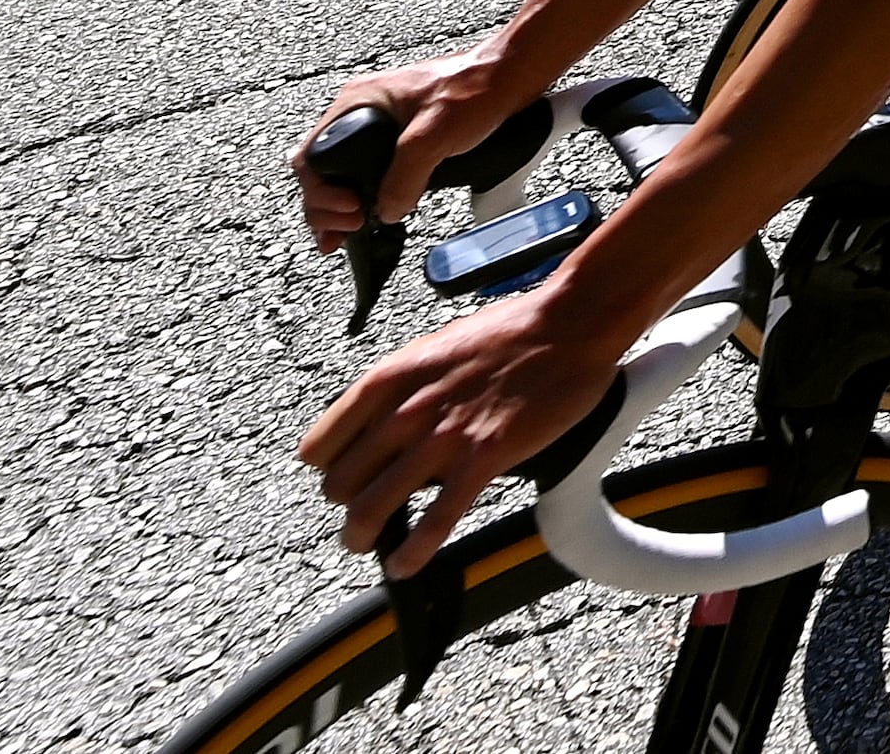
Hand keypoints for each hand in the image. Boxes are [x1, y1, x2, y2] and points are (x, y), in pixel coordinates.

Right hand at [299, 48, 519, 250]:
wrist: (511, 74)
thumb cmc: (476, 88)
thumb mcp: (435, 134)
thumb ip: (406, 174)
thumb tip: (385, 211)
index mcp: (358, 102)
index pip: (313, 156)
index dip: (320, 192)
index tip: (349, 211)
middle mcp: (361, 112)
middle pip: (322, 169)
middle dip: (325, 206)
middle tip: (348, 230)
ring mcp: (380, 126)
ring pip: (344, 173)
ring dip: (341, 206)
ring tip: (350, 233)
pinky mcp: (401, 139)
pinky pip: (370, 171)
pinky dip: (365, 196)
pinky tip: (370, 217)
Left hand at [300, 283, 628, 571]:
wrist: (569, 324)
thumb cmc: (510, 331)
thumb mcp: (433, 350)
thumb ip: (403, 392)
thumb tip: (390, 429)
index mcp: (387, 380)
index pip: (320, 448)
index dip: (332, 469)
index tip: (351, 477)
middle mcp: (404, 411)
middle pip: (340, 485)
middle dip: (347, 506)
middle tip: (365, 515)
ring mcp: (442, 437)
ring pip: (371, 510)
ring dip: (363, 537)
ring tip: (370, 546)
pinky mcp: (483, 458)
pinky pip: (434, 521)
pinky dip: (412, 553)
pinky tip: (407, 565)